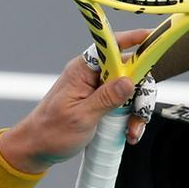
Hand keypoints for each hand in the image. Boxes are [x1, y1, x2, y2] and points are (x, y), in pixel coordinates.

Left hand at [0, 28, 149, 174]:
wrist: (36, 150)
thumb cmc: (50, 133)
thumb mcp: (81, 118)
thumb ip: (106, 98)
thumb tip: (129, 81)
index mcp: (82, 70)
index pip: (111, 47)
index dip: (133, 39)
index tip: (152, 37)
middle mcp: (92, 75)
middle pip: (130, 70)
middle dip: (140, 93)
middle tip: (137, 117)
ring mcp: (98, 88)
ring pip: (132, 89)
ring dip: (136, 111)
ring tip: (132, 132)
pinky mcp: (102, 102)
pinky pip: (126, 103)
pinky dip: (131, 118)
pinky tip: (128, 133)